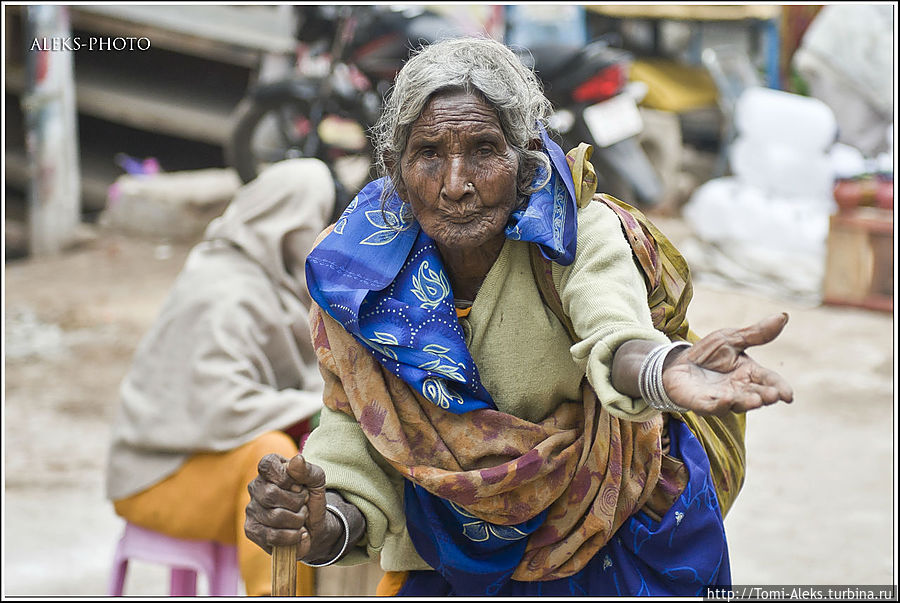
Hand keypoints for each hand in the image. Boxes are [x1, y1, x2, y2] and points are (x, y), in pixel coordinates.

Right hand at [244, 453, 331, 560]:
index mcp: (269, 468)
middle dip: (297, 502)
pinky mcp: (251, 530)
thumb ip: (307, 470)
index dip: (286, 477)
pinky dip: (292, 536)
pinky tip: (298, 533)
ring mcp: (251, 509)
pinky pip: (272, 536)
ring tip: (301, 518)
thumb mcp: (317, 481)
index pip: (267, 465)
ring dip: (297, 520)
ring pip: (274, 516)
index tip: (299, 486)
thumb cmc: (312, 499)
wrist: (314, 527)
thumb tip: (297, 460)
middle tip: (304, 504)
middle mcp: (255, 486)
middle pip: (271, 493)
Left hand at [663, 313, 793, 415]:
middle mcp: (739, 390)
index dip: (780, 388)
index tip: (788, 395)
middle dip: (765, 396)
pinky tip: (726, 399)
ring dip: (746, 402)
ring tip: (756, 400)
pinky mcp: (702, 403)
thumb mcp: (731, 339)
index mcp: (749, 374)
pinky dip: (720, 405)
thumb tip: (783, 316)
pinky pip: (712, 406)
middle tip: (774, 396)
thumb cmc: (708, 354)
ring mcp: (721, 398)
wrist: (678, 363)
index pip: (769, 381)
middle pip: (756, 395)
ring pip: (737, 404)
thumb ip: (756, 333)